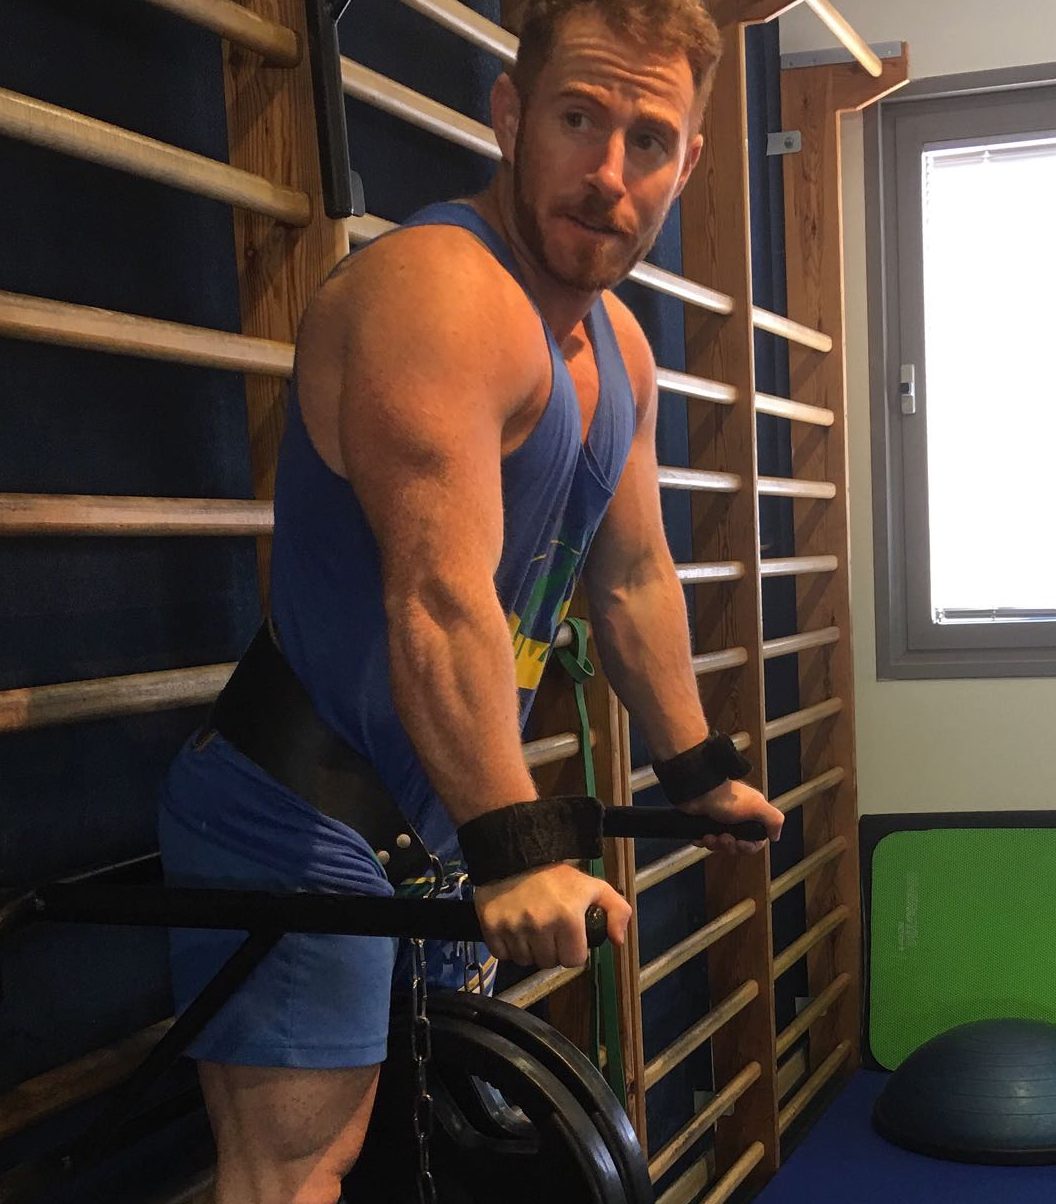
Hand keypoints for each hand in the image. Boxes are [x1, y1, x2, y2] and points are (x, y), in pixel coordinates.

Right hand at [473, 862, 631, 967]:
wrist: (515, 854)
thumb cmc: (555, 874)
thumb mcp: (593, 886)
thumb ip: (616, 910)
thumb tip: (618, 940)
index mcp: (567, 918)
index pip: (573, 960)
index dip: (573, 950)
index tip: (568, 937)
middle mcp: (540, 925)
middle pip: (548, 962)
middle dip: (551, 950)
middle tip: (548, 929)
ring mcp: (514, 927)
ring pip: (525, 960)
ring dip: (529, 949)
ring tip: (530, 926)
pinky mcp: (491, 926)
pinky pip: (502, 954)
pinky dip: (507, 947)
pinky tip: (513, 928)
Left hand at [679, 779, 783, 853]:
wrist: (696, 791)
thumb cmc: (726, 797)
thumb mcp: (757, 805)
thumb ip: (774, 819)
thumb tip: (775, 836)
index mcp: (751, 816)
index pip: (755, 842)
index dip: (748, 847)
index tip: (741, 844)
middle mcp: (736, 820)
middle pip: (737, 847)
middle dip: (729, 846)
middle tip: (724, 837)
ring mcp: (719, 823)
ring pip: (721, 846)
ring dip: (715, 844)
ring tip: (710, 835)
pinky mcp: (704, 826)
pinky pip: (706, 842)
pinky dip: (703, 841)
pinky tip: (702, 835)